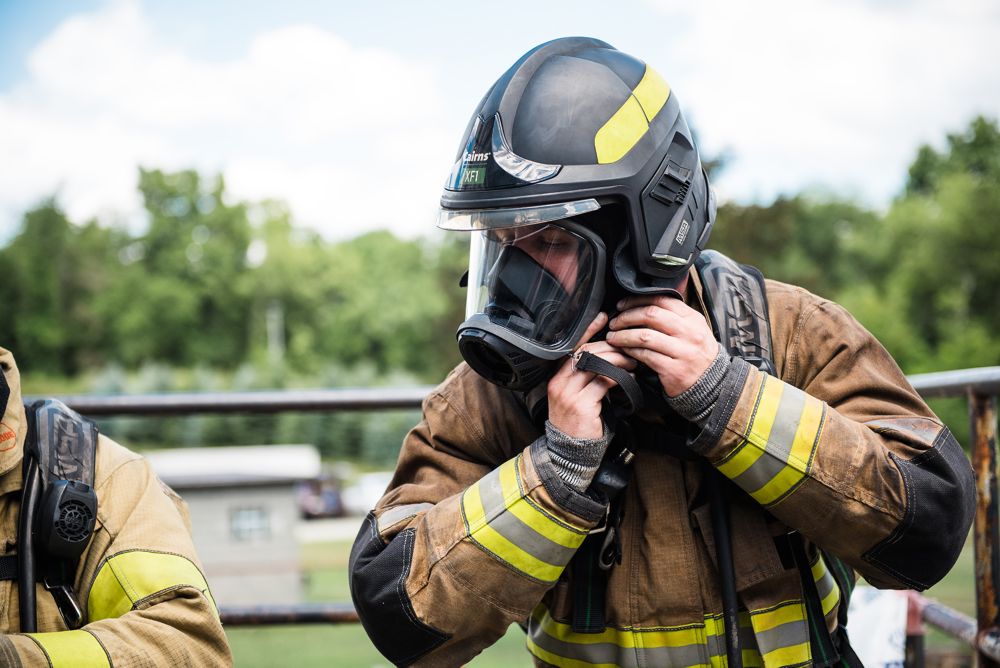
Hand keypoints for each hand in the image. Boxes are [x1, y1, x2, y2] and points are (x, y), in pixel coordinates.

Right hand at [547, 312, 636, 439]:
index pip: (572, 345)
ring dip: (618, 360)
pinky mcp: (581, 405)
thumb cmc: (578, 422)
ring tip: (632, 362)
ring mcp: (568, 393)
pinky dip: (619, 377)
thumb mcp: (577, 395)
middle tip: (629, 347)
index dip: (588, 329)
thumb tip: (607, 354)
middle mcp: (559, 381)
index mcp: (557, 376)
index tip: (603, 317)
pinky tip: (629, 379)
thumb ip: (586, 376)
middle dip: (611, 346)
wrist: (570, 452)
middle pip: (587, 351)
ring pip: (596, 364)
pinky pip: (603, 383)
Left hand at [606, 295, 717, 396]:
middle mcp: (689, 333)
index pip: (661, 300)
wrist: (713, 384)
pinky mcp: (673, 370)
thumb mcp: (694, 330)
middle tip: (614, 322)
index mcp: (693, 319)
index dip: (637, 300)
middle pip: (650, 315)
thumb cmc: (697, 354)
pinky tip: (623, 350)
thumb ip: (674, 316)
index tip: (622, 305)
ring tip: (613, 337)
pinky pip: (645, 356)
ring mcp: (682, 351)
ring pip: (644, 336)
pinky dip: (631, 351)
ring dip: (623, 335)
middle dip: (626, 316)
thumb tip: (644, 303)